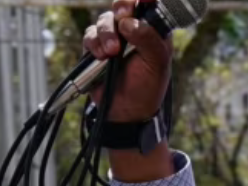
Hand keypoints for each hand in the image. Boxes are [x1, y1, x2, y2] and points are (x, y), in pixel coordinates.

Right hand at [83, 0, 172, 125]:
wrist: (127, 112)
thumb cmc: (147, 87)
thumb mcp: (157, 63)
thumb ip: (148, 39)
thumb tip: (128, 22)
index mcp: (153, 29)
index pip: (149, 4)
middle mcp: (133, 28)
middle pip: (124, 4)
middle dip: (122, 6)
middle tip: (123, 15)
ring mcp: (114, 37)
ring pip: (105, 19)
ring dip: (107, 33)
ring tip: (112, 53)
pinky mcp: (97, 47)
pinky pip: (90, 35)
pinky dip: (94, 43)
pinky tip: (102, 57)